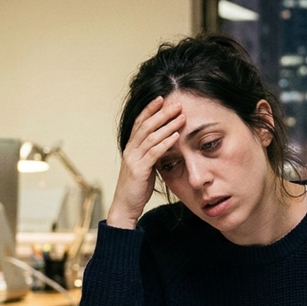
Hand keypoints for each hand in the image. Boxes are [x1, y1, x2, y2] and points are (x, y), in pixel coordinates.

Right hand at [107, 96, 184, 228]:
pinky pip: (154, 153)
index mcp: (131, 148)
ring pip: (150, 136)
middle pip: (146, 125)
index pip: (139, 123)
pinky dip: (166, 143)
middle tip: (177, 104)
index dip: (150, 109)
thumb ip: (152, 154)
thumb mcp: (145, 167)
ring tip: (181, 117)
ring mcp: (133, 159)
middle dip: (162, 113)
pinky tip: (176, 136)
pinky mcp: (139, 170)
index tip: (162, 99)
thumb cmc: (136, 188)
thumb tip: (165, 144)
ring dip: (167, 125)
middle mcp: (130, 150)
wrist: (125, 207)